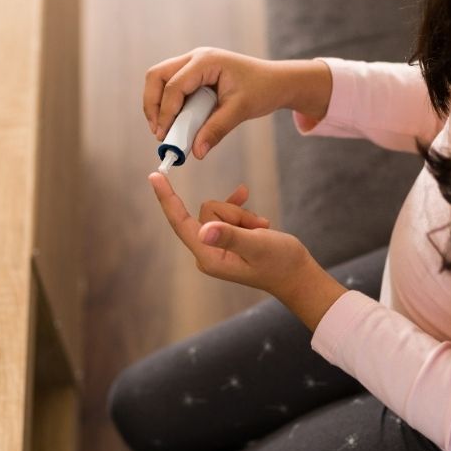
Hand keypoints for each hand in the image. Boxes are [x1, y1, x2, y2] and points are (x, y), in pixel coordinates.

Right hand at [142, 48, 331, 159]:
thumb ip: (216, 130)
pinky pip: (172, 87)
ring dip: (158, 105)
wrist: (277, 81)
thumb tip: (196, 152)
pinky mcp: (194, 74)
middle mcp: (195, 58)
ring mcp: (193, 64)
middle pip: (157, 76)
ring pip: (160, 80)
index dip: (166, 112)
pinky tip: (176, 124)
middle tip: (158, 131)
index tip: (164, 136)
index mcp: (206, 61)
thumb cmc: (262, 90)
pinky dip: (169, 105)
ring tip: (164, 130)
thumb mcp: (240, 111)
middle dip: (153, 105)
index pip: (174, 85)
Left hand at [148, 172, 346, 327]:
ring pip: (220, 210)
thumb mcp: (257, 246)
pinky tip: (259, 219)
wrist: (297, 275)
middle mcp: (207, 251)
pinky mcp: (226, 240)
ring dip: (243, 216)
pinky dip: (243, 213)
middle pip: (208, 211)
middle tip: (257, 228)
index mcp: (208, 256)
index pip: (181, 222)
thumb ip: (230, 236)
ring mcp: (216, 246)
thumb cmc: (280, 263)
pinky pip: (228, 214)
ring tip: (261, 231)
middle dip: (234, 212)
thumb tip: (204, 230)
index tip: (154, 176)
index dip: (167, 198)